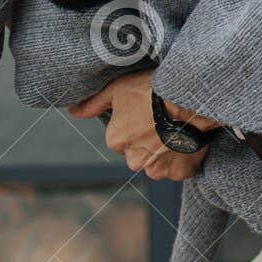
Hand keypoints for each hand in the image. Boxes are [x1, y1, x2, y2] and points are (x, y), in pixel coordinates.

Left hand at [69, 71, 212, 180]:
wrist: (189, 99)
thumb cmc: (152, 90)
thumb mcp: (118, 89)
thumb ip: (94, 103)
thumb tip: (73, 111)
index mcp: (116, 142)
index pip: (121, 138)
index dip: (134, 124)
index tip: (146, 112)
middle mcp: (134, 161)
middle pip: (139, 153)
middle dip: (148, 142)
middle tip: (162, 121)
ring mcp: (158, 169)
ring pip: (158, 163)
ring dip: (166, 151)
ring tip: (177, 128)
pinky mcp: (180, 173)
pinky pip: (180, 168)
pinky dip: (183, 157)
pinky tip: (187, 138)